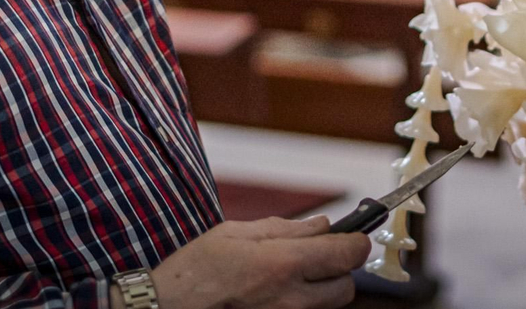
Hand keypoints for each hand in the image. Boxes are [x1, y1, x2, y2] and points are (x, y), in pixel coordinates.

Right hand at [134, 215, 369, 308]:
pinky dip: (303, 301)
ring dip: (322, 287)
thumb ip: (286, 228)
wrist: (169, 307)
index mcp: (283, 264)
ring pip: (328, 304)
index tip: (354, 234)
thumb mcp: (238, 232)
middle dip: (340, 268)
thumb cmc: (196, 270)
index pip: (348, 253)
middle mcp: (291, 297)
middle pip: (346, 286)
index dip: (356, 240)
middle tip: (320, 255)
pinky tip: (278, 290)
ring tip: (293, 274)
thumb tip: (322, 225)